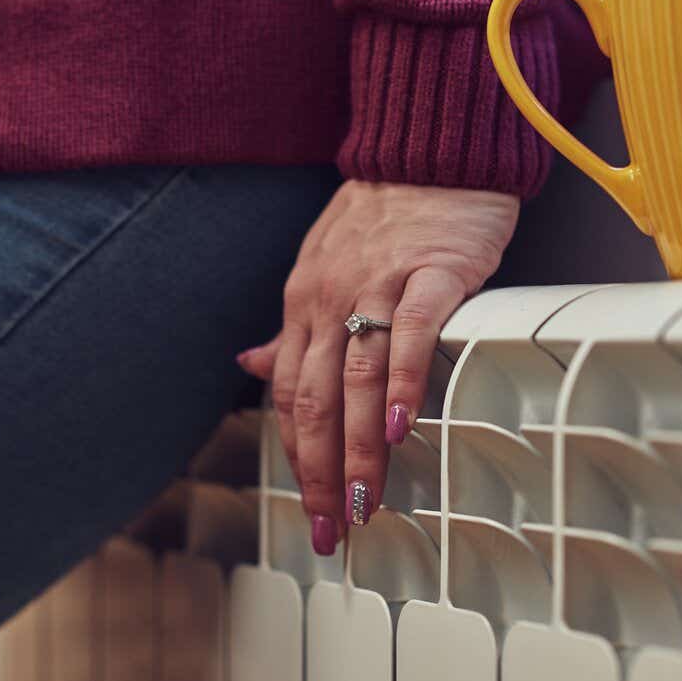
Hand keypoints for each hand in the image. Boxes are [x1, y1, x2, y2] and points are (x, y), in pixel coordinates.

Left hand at [237, 181, 519, 553]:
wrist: (429, 149)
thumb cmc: (383, 214)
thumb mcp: (321, 267)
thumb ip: (293, 328)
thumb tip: (250, 367)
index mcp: (302, 305)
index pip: (289, 396)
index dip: (297, 458)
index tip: (310, 511)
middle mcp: (329, 300)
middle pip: (317, 402)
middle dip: (320, 474)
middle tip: (331, 531)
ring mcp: (378, 286)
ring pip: (358, 381)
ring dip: (359, 449)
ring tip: (364, 502)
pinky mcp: (430, 273)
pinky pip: (411, 334)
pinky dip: (404, 383)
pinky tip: (404, 428)